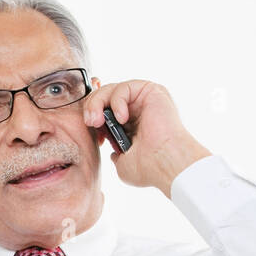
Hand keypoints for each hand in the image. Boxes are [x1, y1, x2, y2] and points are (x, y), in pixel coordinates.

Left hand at [81, 80, 211, 197]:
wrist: (165, 164)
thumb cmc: (149, 167)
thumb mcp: (123, 162)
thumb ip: (116, 154)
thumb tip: (113, 151)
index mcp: (131, 125)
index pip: (104, 110)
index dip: (93, 117)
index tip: (95, 135)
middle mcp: (138, 110)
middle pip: (104, 96)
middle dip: (91, 107)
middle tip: (90, 123)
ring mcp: (144, 99)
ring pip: (111, 89)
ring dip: (98, 103)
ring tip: (98, 121)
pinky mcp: (151, 90)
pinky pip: (124, 88)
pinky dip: (117, 101)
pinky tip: (122, 119)